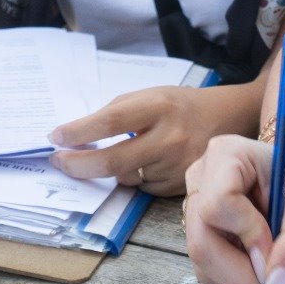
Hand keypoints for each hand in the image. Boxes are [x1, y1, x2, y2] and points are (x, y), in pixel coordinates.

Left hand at [49, 85, 251, 196]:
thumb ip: (117, 112)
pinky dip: (135, 178)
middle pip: (113, 161)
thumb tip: (77, 136)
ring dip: (109, 170)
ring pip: (126, 177)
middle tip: (59, 161)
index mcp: (159, 106)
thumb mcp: (151, 95)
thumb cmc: (180, 105)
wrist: (228, 119)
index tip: (56, 137)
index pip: (111, 121)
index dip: (79, 132)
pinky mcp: (181, 186)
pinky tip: (145, 163)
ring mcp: (177, 165)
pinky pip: (143, 188)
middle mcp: (170, 138)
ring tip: (114, 154)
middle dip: (78, 164)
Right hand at [183, 128, 284, 283]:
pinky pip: (203, 265)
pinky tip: (254, 259)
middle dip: (240, 271)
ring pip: (199, 259)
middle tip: (275, 278)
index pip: (219, 205)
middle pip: (201, 240)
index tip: (277, 247)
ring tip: (268, 263)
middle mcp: (200, 178)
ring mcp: (192, 203)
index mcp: (226, 155)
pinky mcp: (194, 226)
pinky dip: (231, 274)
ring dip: (237, 276)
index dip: (250, 235)